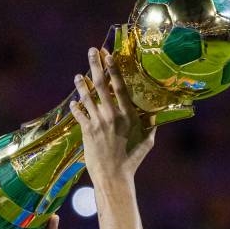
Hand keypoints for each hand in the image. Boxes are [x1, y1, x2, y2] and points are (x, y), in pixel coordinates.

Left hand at [69, 47, 156, 182]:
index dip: (113, 69)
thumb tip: (156, 118)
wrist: (114, 176)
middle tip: (92, 52)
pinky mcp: (87, 132)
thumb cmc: (132, 160)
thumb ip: (150, 127)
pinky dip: (75, 107)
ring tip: (77, 76)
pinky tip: (73, 101)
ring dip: (80, 84)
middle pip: (100, 85)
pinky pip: (79, 114)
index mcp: (128, 115)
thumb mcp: (147, 142)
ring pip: (86, 97)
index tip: (109, 55)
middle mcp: (112, 115)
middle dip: (95, 66)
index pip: (120, 86)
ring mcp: (98, 123)